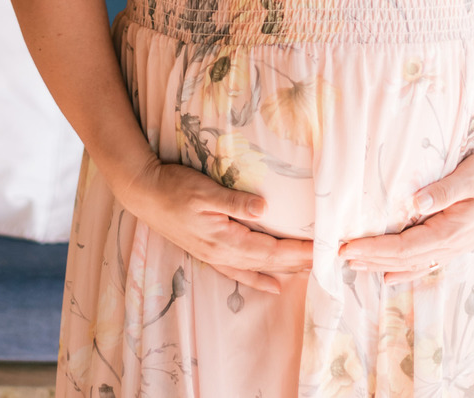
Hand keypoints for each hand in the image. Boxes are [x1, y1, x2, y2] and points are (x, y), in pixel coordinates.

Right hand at [121, 156, 313, 295]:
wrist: (144, 194)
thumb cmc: (174, 188)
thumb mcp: (205, 190)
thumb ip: (235, 201)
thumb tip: (265, 208)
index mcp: (225, 239)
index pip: (271, 249)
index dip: (299, 250)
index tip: (323, 249)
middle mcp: (223, 253)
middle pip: (270, 262)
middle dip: (300, 263)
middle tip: (328, 261)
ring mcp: (216, 255)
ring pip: (258, 270)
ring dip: (286, 271)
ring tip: (310, 273)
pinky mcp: (210, 252)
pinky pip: (241, 272)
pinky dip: (260, 280)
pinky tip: (274, 285)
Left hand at [339, 142, 473, 285]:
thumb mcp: (470, 176)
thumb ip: (442, 191)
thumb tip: (414, 202)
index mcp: (451, 231)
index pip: (405, 247)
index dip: (375, 249)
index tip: (349, 247)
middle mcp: (451, 245)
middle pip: (404, 259)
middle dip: (371, 259)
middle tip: (341, 256)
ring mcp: (453, 247)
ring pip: (412, 264)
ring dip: (383, 265)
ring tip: (356, 267)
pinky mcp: (454, 242)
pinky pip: (424, 263)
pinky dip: (404, 270)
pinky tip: (388, 276)